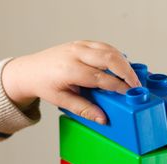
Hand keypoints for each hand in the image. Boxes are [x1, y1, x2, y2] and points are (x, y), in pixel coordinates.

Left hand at [2, 40, 140, 123]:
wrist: (29, 70)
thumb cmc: (44, 85)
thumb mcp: (62, 101)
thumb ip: (84, 109)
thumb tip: (103, 118)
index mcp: (70, 69)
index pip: (101, 78)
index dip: (118, 86)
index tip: (130, 94)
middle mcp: (75, 53)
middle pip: (109, 58)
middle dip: (127, 72)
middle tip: (136, 85)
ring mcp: (78, 45)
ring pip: (109, 49)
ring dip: (123, 62)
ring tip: (131, 77)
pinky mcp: (81, 42)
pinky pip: (103, 46)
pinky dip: (115, 55)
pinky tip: (120, 65)